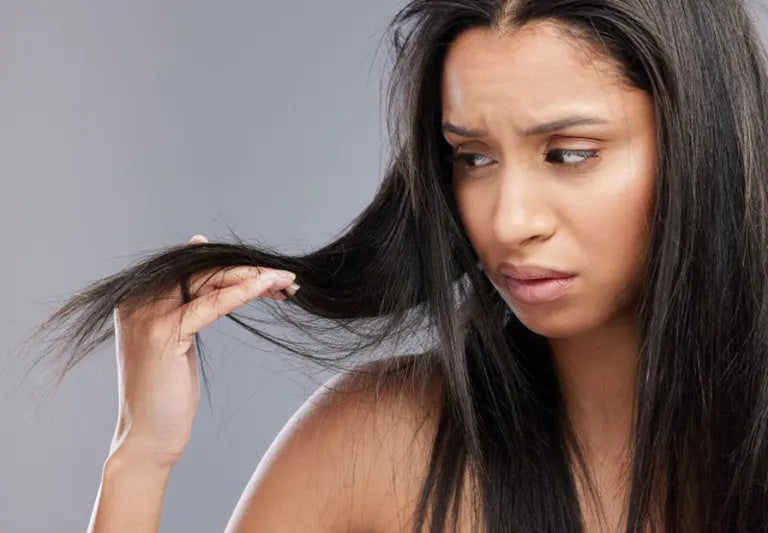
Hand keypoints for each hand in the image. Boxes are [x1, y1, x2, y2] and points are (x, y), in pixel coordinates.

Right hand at [108, 234, 297, 466]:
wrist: (148, 437)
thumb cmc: (168, 392)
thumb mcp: (178, 334)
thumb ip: (187, 296)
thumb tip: (198, 242)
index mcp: (137, 296)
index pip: (193, 267)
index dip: (235, 267)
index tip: (271, 276)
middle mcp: (136, 299)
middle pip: (202, 270)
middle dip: (248, 270)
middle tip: (287, 279)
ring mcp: (146, 314)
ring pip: (208, 282)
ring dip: (253, 278)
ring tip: (286, 281)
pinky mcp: (161, 333)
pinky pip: (210, 305)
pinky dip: (241, 293)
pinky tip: (266, 287)